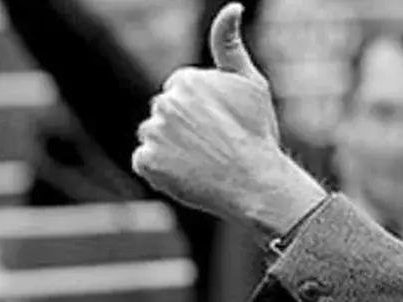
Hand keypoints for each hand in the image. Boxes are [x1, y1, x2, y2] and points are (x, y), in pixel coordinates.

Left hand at [132, 3, 326, 235]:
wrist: (256, 183)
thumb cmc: (257, 133)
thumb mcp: (250, 83)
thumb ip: (230, 44)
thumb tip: (232, 7)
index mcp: (186, 81)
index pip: (180, 91)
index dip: (202, 110)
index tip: (221, 125)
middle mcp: (164, 104)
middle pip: (165, 113)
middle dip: (183, 126)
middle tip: (213, 144)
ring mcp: (153, 135)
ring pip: (154, 136)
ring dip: (170, 147)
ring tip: (201, 160)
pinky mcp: (146, 163)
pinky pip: (145, 162)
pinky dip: (161, 169)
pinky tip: (187, 172)